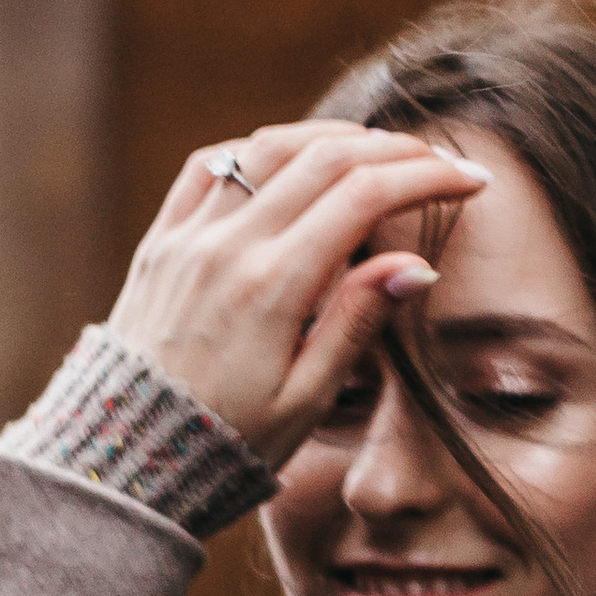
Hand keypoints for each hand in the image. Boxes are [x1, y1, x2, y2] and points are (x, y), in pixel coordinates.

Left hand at [104, 121, 487, 467]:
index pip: (363, 195)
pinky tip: (291, 159)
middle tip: (437, 160)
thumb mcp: (306, 399)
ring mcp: (187, 237)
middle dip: (393, 149)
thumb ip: (356, 322)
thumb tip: (416, 263)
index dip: (426, 177)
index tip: (471, 181)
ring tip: (377, 150)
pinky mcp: (160, 242)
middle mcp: (227, 247)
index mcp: (272, 286)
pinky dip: (259, 150)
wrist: (125, 459)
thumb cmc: (227, 442)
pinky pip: (210, 168)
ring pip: (266, 148)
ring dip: (329, 136)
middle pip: (323, 157)